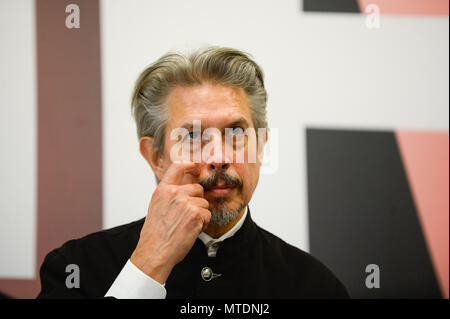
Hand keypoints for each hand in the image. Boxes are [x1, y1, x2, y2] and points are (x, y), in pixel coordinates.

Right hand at [130, 161, 210, 283]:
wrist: (155, 251)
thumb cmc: (155, 234)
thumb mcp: (157, 207)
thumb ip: (169, 195)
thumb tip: (183, 188)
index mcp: (162, 190)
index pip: (177, 167)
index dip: (190, 164)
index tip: (196, 166)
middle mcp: (174, 193)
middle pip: (197, 188)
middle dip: (197, 201)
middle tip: (187, 216)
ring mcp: (185, 203)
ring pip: (204, 203)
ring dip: (200, 214)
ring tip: (187, 225)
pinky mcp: (195, 214)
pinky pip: (207, 214)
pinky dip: (203, 223)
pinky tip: (191, 230)